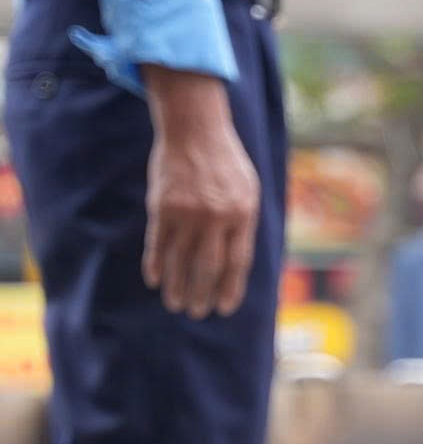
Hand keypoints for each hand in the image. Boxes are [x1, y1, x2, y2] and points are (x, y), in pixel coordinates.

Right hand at [140, 67, 258, 318]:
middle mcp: (216, 217)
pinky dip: (156, 264)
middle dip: (202, 294)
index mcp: (243, 215)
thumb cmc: (226, 164)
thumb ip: (243, 225)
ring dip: (178, 286)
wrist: (195, 130)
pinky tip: (154, 281)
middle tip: (197, 313)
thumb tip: (239, 263)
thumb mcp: (249, 191)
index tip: (224, 308)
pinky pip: (159, 243)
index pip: (238, 263)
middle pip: (208, 267)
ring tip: (176, 304)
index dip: (230, 289)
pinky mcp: (162, 206)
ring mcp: (188, 213)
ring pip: (181, 259)